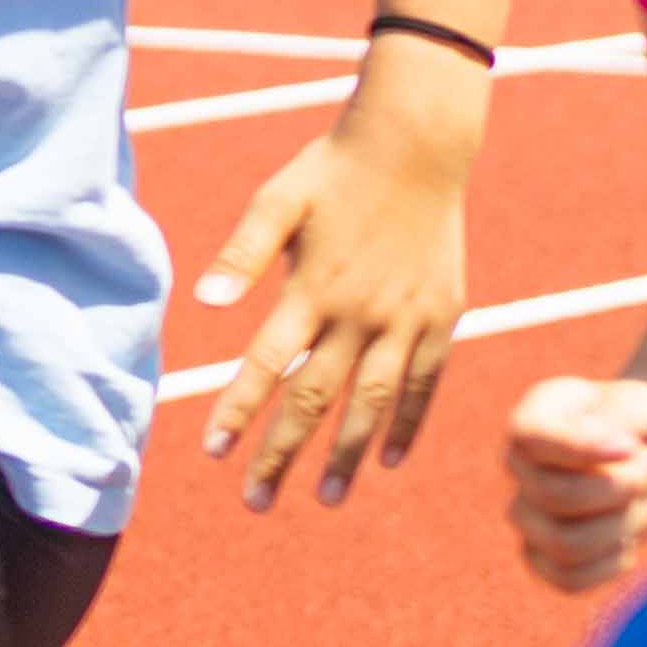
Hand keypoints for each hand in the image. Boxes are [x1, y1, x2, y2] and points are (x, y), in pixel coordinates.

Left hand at [188, 87, 474, 507]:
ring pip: (373, 403)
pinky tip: (389, 460)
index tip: (213, 454)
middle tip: (255, 502)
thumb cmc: (334, 171)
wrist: (417, 144)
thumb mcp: (277, 200)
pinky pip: (426, 383)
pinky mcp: (442, 317)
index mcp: (313, 288)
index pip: (267, 366)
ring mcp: (406, 319)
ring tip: (326, 498)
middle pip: (316, 399)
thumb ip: (241, 254)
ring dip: (347, 454)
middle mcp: (361, 313)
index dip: (238, 412)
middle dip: (283, 454)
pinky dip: (408, 423)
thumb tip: (203, 304)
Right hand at [502, 375, 646, 591]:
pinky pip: (568, 579)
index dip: (581, 449)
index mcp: (531, 421)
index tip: (630, 444)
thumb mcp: (642, 406)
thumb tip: (615, 449)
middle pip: (557, 496)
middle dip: (622, 486)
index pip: (532, 440)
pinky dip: (610, 565)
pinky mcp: (542, 557)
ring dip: (623, 526)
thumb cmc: (638, 424)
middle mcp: (517, 468)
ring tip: (643, 500)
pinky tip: (628, 539)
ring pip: (566, 544)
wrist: (645, 454)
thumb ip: (623, 420)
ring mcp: (526, 515)